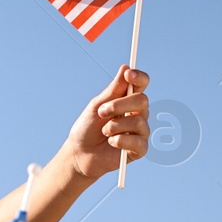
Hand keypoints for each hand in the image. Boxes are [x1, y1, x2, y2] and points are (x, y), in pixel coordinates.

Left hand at [62, 64, 150, 180]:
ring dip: (115, 125)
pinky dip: (120, 141)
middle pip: (142, 100)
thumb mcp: (96, 107)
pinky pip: (138, 142)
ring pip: (138, 121)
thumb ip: (112, 90)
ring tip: (103, 132)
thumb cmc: (87, 128)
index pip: (141, 84)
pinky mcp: (139, 149)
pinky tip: (111, 142)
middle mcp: (138, 114)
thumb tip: (125, 67)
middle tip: (101, 112)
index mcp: (128, 101)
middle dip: (119, 105)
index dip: (139, 77)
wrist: (79, 154)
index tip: (129, 74)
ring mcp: (140, 132)